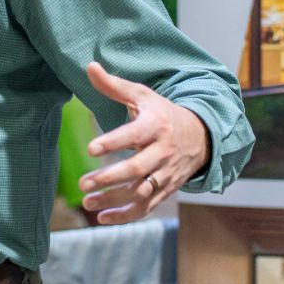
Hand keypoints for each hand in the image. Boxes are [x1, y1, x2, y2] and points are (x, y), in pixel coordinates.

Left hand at [78, 62, 212, 224]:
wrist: (200, 136)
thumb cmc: (162, 113)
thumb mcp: (142, 95)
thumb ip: (113, 85)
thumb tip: (89, 66)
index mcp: (156, 126)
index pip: (133, 135)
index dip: (113, 142)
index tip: (90, 148)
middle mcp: (163, 152)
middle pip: (137, 169)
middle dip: (110, 178)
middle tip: (83, 183)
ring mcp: (165, 174)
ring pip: (141, 193)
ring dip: (114, 200)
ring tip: (87, 202)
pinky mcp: (166, 190)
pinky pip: (147, 207)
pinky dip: (126, 216)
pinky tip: (102, 218)